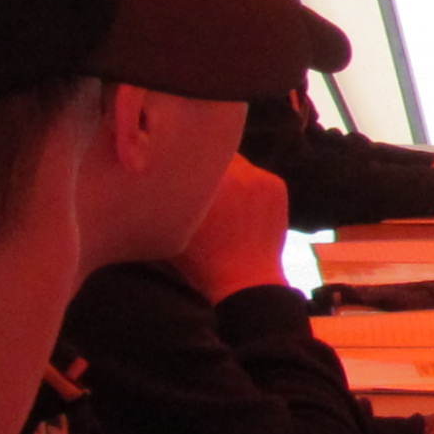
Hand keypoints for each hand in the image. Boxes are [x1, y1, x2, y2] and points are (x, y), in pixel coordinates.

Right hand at [174, 154, 294, 301]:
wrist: (246, 281)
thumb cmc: (202, 260)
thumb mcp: (173, 228)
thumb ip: (166, 199)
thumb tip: (156, 175)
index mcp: (208, 178)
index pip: (195, 152)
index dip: (187, 158)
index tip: (181, 168)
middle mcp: (236, 170)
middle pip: (218, 154)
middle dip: (210, 166)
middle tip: (204, 183)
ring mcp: (260, 176)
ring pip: (239, 164)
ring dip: (231, 175)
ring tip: (226, 198)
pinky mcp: (277, 185)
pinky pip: (257, 176)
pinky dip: (250, 185)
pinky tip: (244, 207)